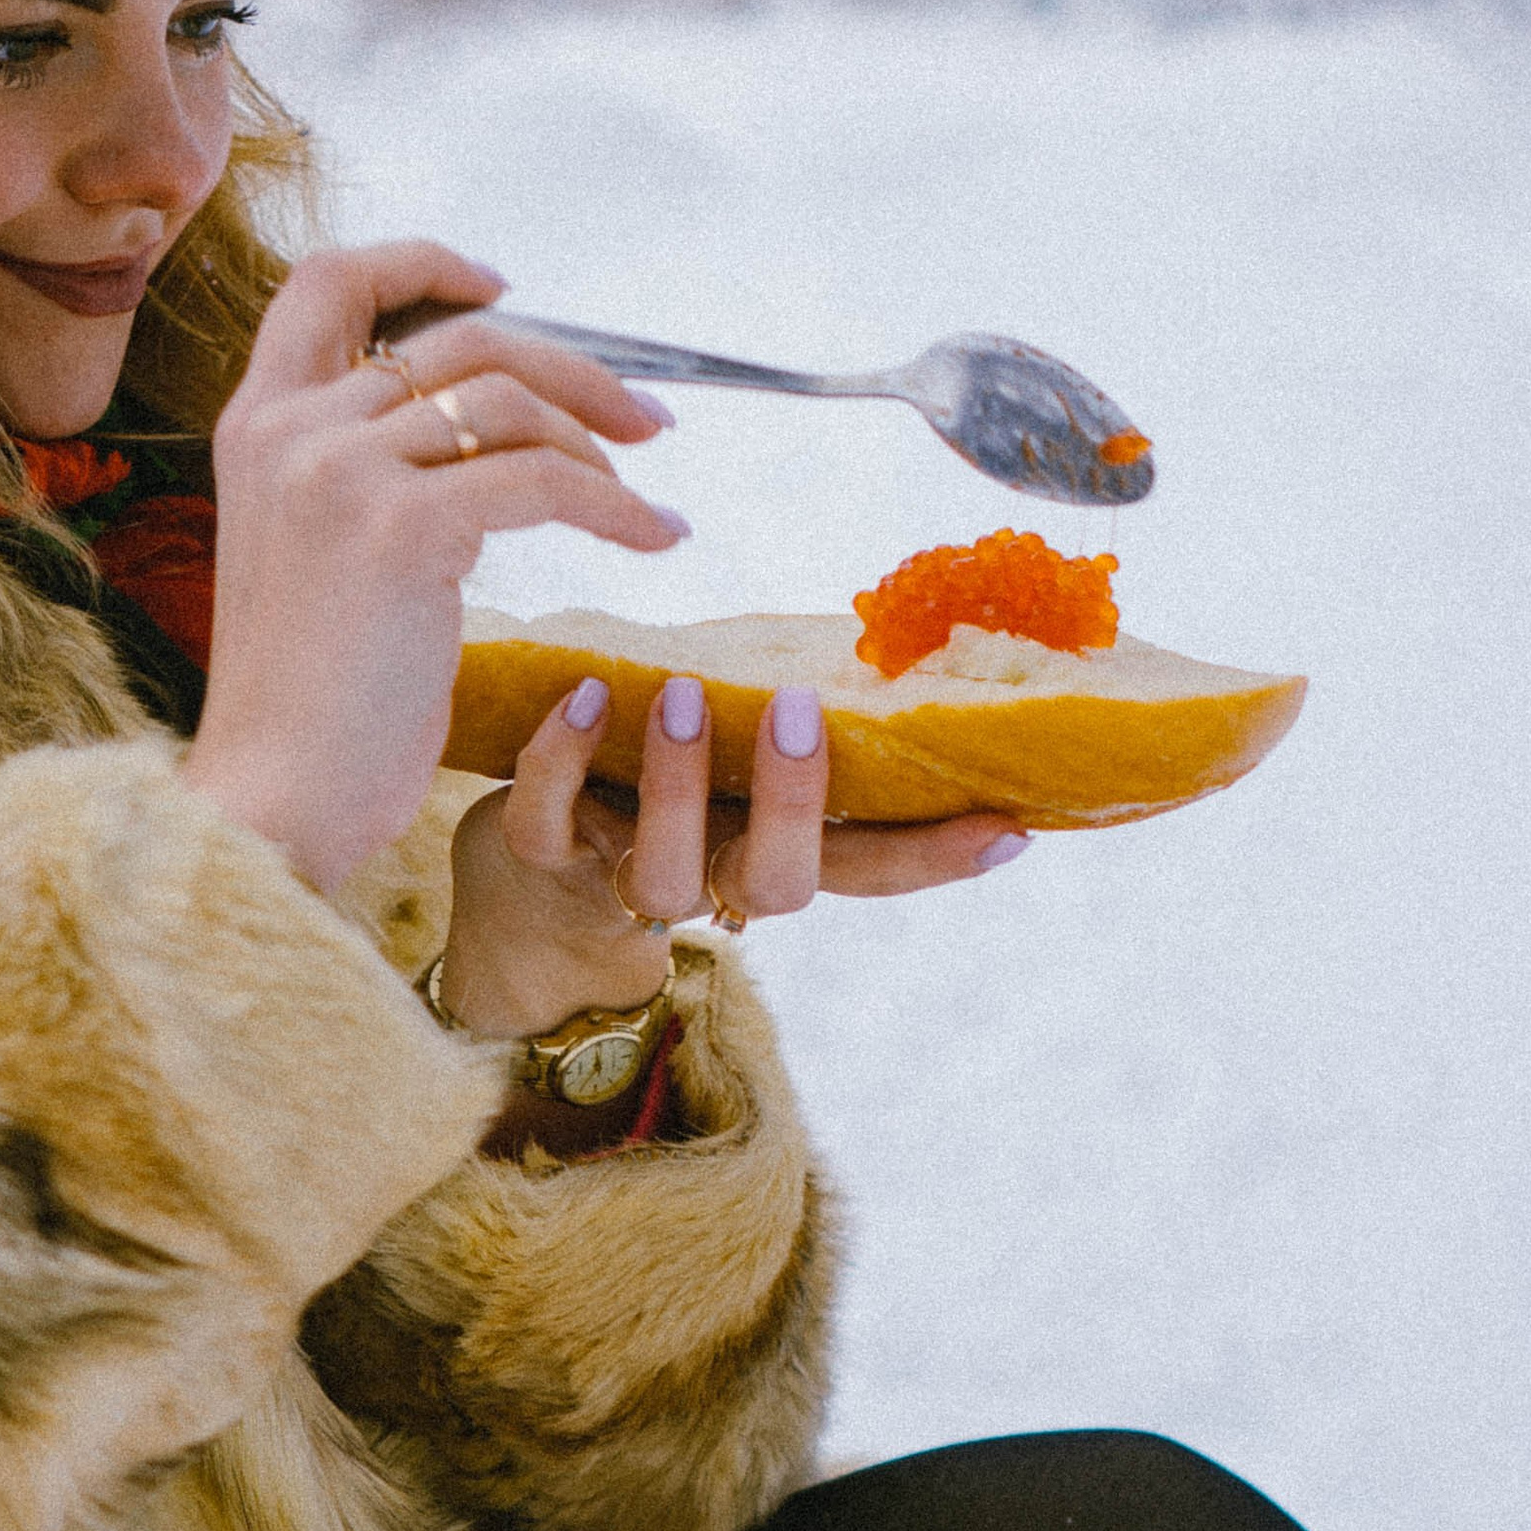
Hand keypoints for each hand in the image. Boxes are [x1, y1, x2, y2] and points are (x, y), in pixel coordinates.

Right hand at [181, 241, 684, 893]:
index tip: (500, 283)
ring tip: (645, 498)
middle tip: (644, 416)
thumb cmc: (311, 701)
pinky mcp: (399, 528)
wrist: (274, 796)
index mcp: (257, 424)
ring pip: (508, 396)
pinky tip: (655, 537)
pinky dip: (616, 505)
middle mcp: (290, 428)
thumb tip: (482, 426)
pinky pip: (542, 481)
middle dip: (570, 367)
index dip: (420, 262)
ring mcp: (339, 470)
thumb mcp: (315, 551)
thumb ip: (364, 472)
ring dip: (600, 442)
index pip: (327, 281)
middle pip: (458, 337)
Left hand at [441, 670, 1032, 1038]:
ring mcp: (627, 881)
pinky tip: (581, 693)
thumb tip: (894, 632)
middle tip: (798, 711)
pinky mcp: (541, 865)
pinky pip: (548, 827)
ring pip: (666, 873)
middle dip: (795, 802)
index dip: (938, 856)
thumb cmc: (655, 795)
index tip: (1009, 825)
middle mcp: (715, 879)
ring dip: (678, 780)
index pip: (874, 867)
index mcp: (774, 854)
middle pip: (781, 885)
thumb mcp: (732, 765)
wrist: (521, 898)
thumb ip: (791, 719)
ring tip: (682, 692)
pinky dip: (559, 760)